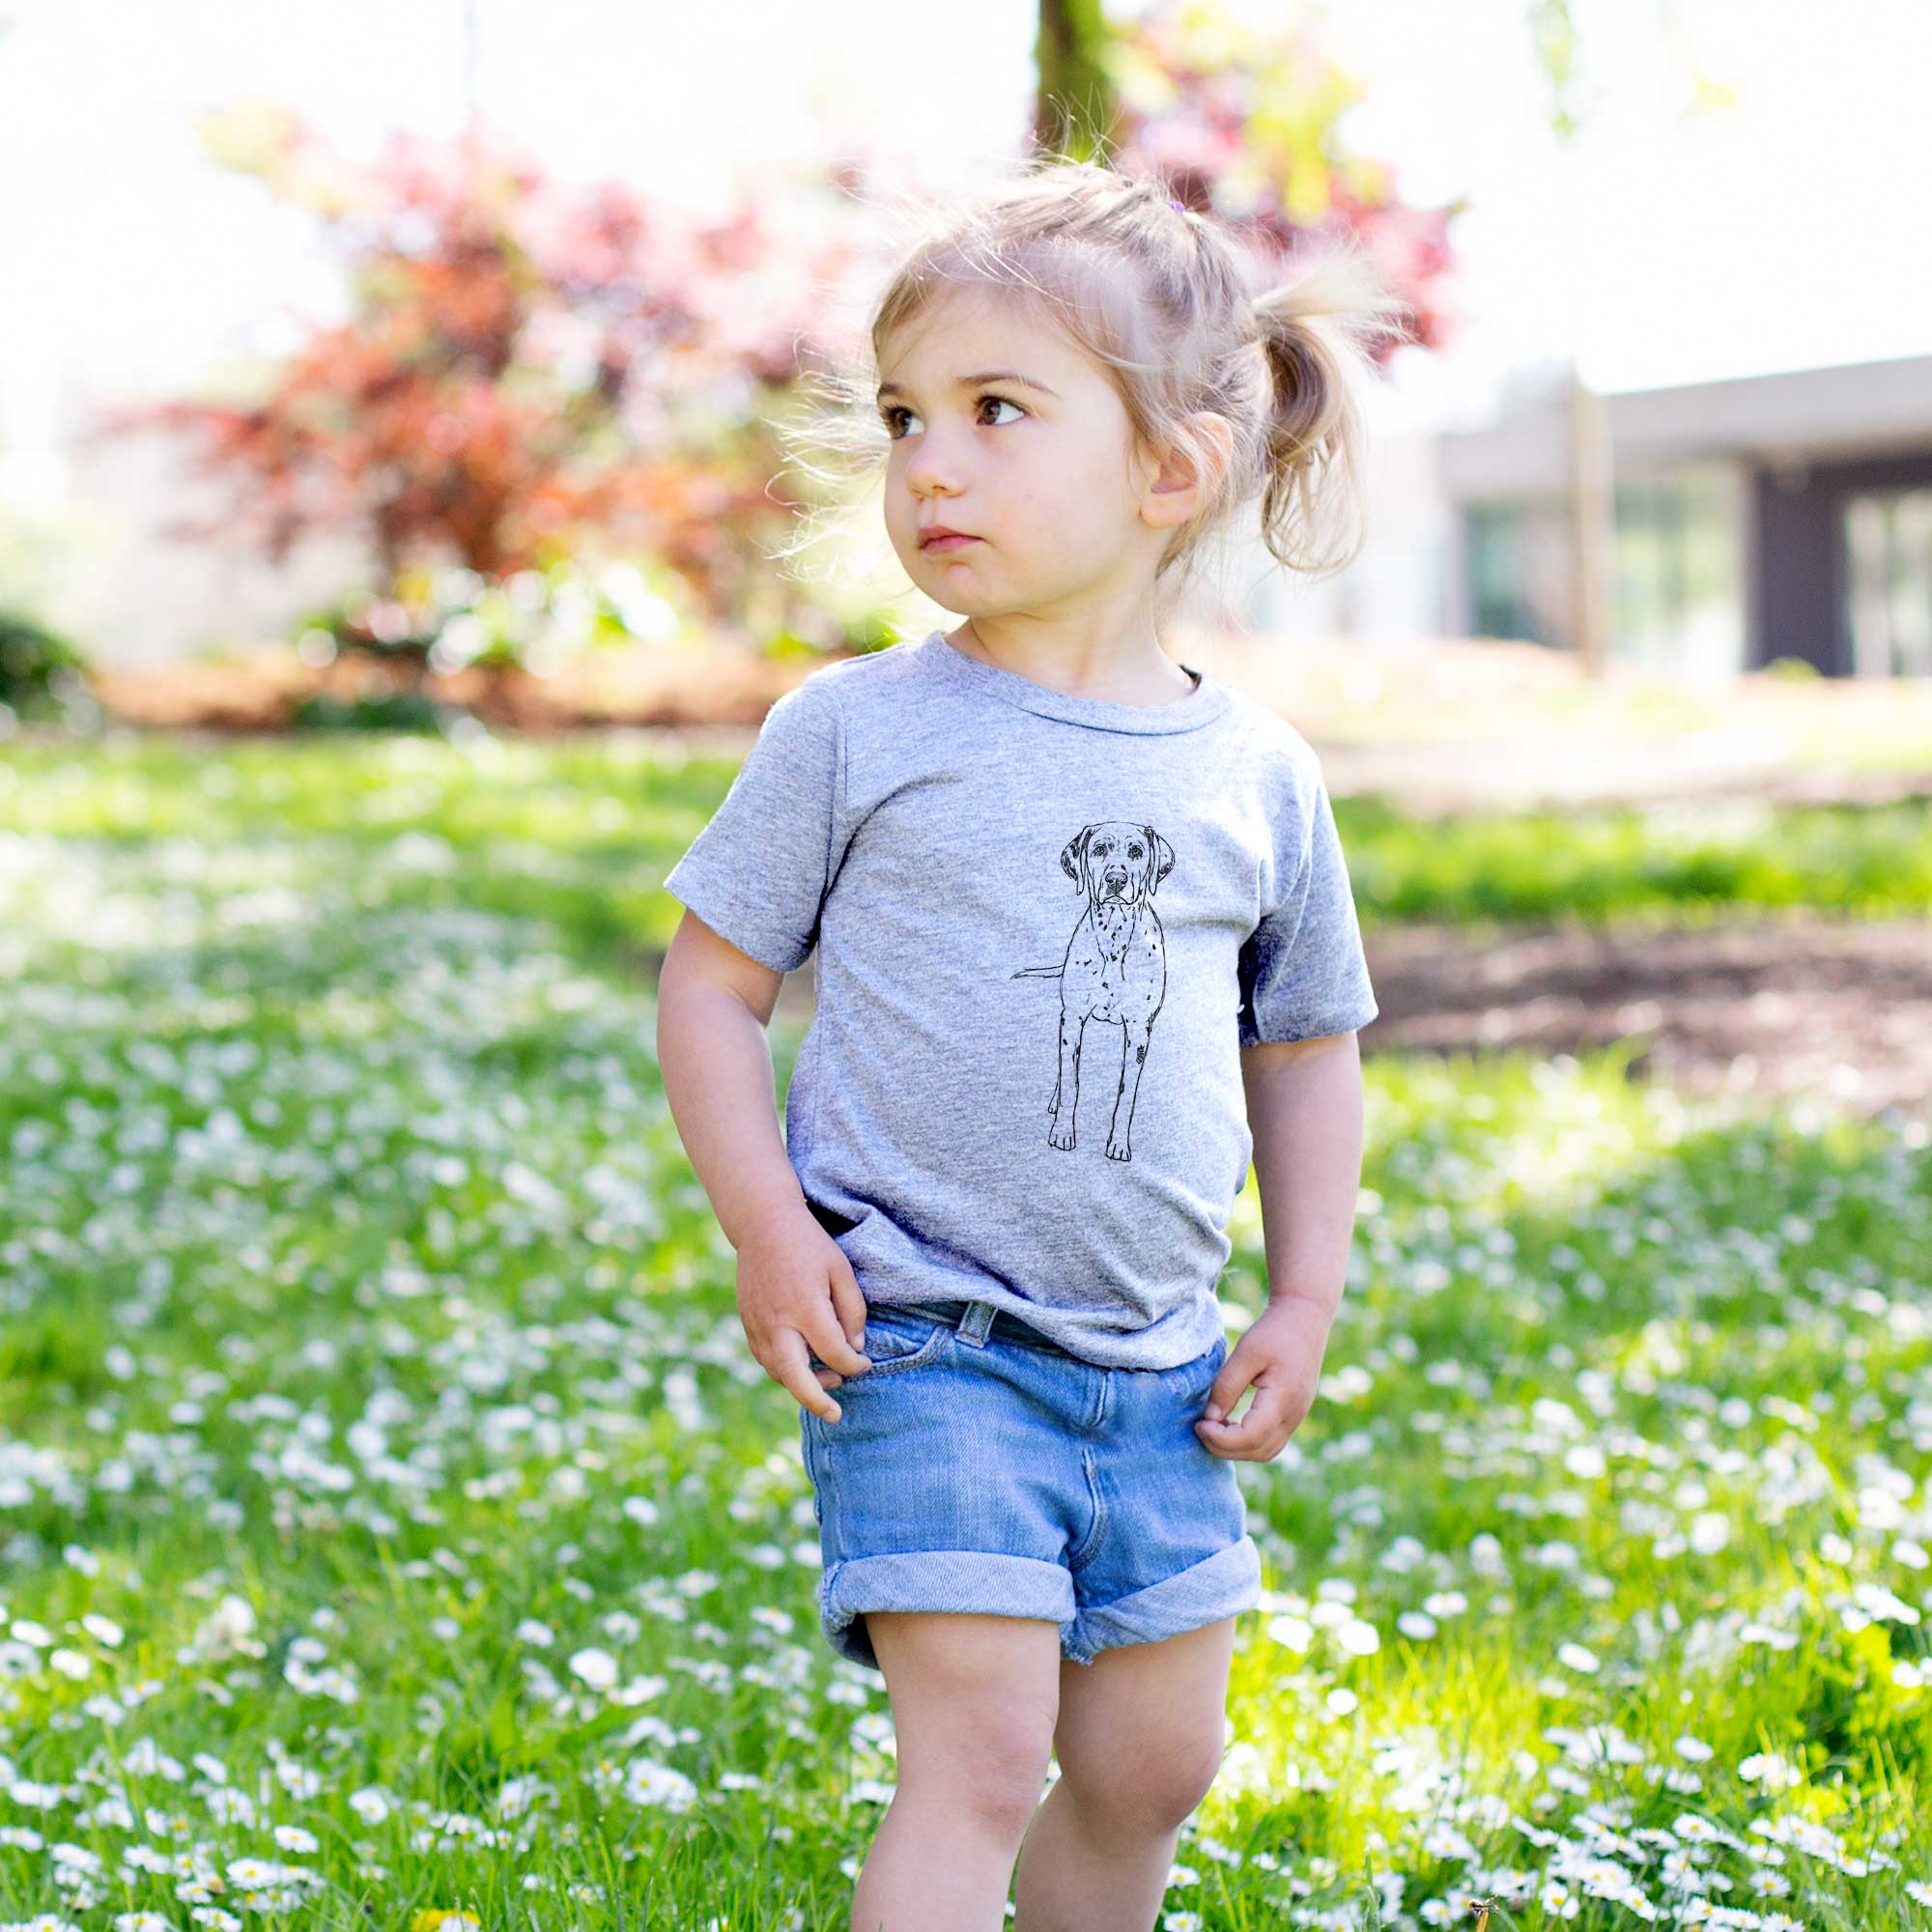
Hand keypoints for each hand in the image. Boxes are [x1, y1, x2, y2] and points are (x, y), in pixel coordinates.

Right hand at [735, 1204, 871, 1423]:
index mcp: (805, 1307)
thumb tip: (855, 1347)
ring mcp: (758, 1325)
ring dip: (801, 1385)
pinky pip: (765, 1359)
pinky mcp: (747, 1324)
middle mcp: (778, 1322)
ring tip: (827, 1381)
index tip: (865, 1364)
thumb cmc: (809, 1245)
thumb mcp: (841, 1270)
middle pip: (794, 1377)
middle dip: (816, 1400)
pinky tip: (803, 1365)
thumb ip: (852, 1311)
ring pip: (777, 1372)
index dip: (854, 1365)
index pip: (834, 1353)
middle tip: (836, 1414)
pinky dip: (784, 1371)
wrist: (763, 1225)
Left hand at [1194, 1296, 1333, 1460]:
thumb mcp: (1246, 1353)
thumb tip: (1210, 1418)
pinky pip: (1271, 1441)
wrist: (1305, 1319)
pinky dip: (1248, 1442)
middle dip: (1225, 1448)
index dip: (1221, 1439)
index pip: (1251, 1437)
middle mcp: (1294, 1415)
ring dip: (1237, 1449)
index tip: (1199, 1424)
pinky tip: (1229, 1426)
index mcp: (1284, 1399)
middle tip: (1200, 1429)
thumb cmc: (1275, 1332)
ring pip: (1266, 1451)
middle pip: (1258, 1451)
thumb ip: (1227, 1386)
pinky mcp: (1293, 1414)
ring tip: (1213, 1429)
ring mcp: (1297, 1417)